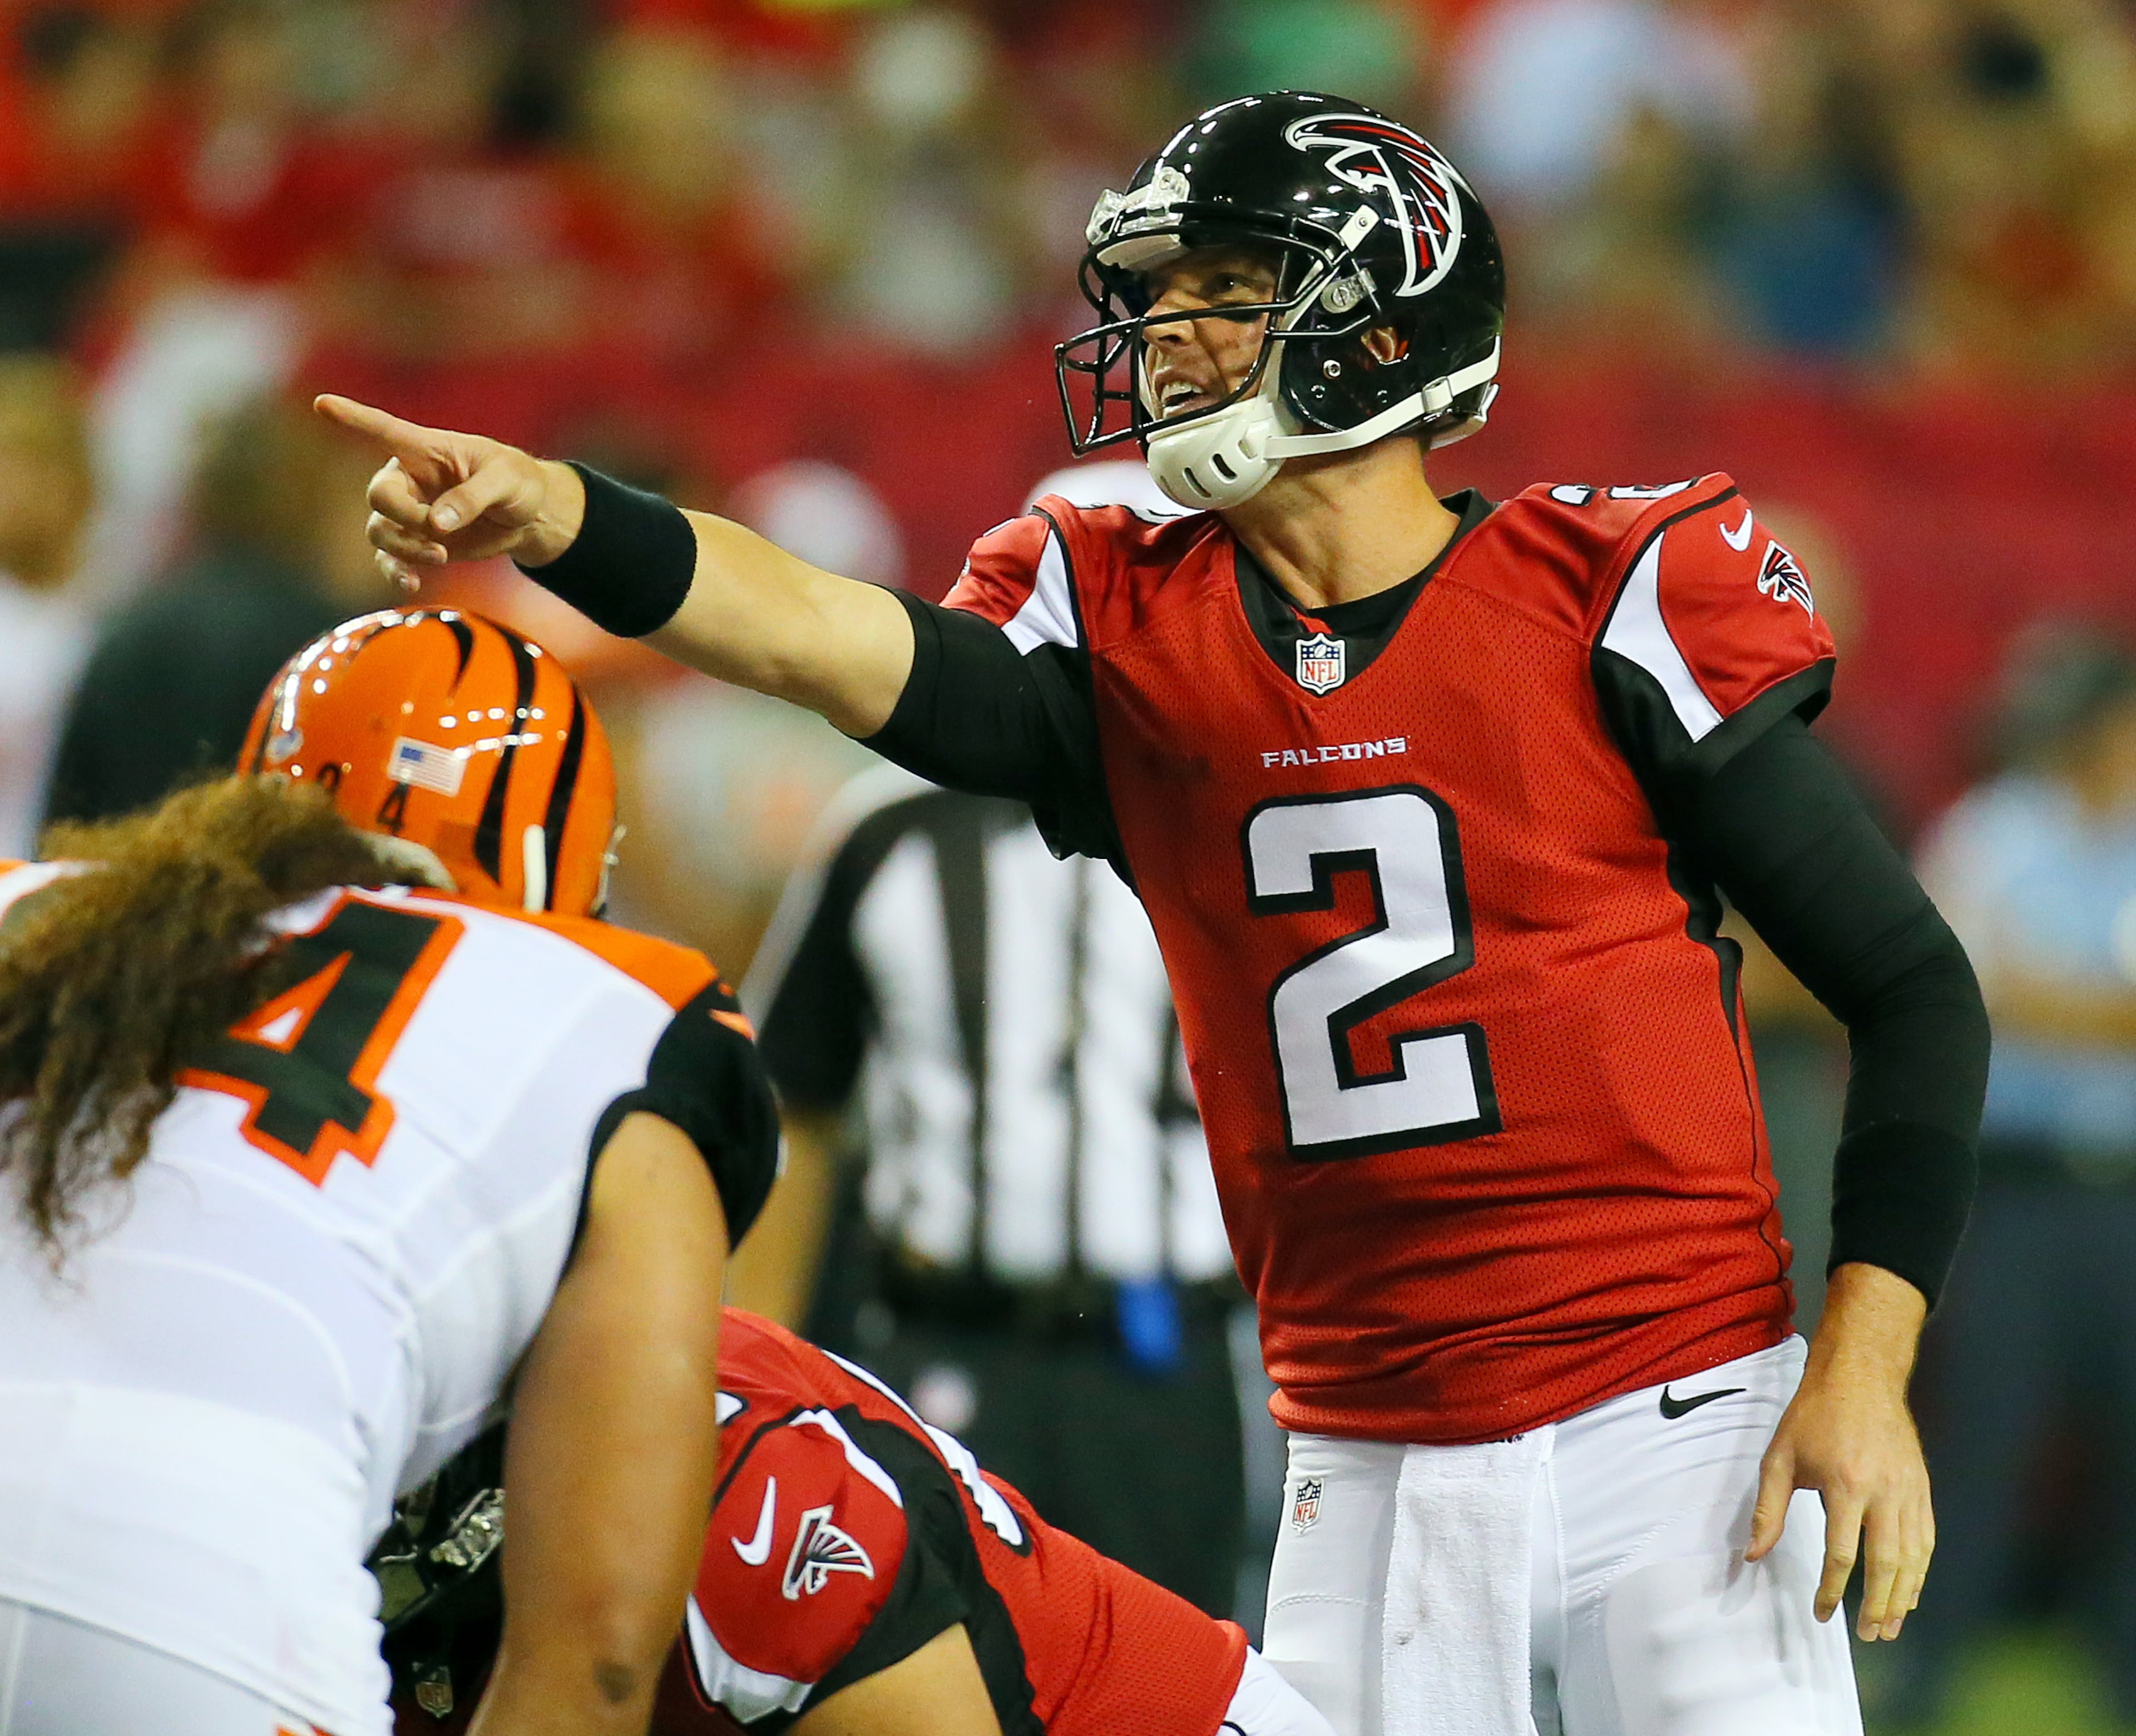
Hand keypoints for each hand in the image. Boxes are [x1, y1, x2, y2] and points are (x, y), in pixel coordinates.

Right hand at [314, 394, 586, 590]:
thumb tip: (436, 524)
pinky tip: (411, 583)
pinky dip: (396, 571)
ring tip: (440, 556)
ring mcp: (409, 512)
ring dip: (404, 548)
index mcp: (426, 449)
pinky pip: (390, 558)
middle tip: (439, 531)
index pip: (383, 429)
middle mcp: (408, 478)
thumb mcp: (506, 481)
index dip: (353, 417)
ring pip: (380, 530)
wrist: (529, 516)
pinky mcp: (416, 543)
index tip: (322, 403)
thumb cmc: (517, 483)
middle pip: (380, 495)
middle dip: (404, 517)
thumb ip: (473, 497)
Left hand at [1746, 1263, 1932, 1641]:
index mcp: (1845, 1486)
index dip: (1832, 1590)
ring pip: (1913, 1557)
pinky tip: (1911, 1591)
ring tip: (1891, 1626)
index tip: (1821, 1613)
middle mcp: (1884, 1493)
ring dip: (1904, 1597)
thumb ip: (1767, 1511)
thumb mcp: (1779, 1458)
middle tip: (1869, 1636)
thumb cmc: (1813, 1416)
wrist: (1861, 1376)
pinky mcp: (1922, 1487)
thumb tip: (1752, 1556)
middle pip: (1886, 1565)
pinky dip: (1921, 1570)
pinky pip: (1926, 1539)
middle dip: (1877, 1606)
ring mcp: (1909, 1491)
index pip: (1842, 1555)